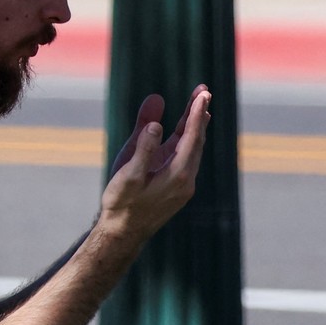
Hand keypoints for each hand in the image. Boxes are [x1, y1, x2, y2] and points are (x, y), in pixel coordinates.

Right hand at [100, 85, 210, 239]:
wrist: (123, 234)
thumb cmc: (122, 203)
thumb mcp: (128, 174)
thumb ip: (143, 147)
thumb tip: (156, 124)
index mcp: (178, 174)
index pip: (191, 136)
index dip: (196, 113)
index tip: (203, 93)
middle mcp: (186, 180)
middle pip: (197, 140)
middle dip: (199, 114)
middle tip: (204, 90)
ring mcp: (183, 184)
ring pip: (193, 149)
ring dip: (195, 125)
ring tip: (199, 103)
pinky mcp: (176, 187)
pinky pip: (185, 157)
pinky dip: (187, 139)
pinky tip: (186, 129)